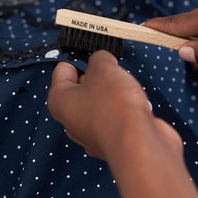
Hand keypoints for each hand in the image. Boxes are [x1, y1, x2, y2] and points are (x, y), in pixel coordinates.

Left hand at [47, 50, 181, 161]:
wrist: (138, 144)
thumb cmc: (114, 106)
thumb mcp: (104, 68)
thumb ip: (100, 59)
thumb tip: (102, 61)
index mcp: (59, 101)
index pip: (62, 71)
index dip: (78, 59)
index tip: (92, 53)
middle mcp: (71, 121)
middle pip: (81, 89)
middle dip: (97, 77)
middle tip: (112, 69)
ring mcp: (91, 135)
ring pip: (100, 104)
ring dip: (113, 94)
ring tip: (126, 89)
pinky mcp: (112, 142)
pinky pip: (116, 119)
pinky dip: (125, 111)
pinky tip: (136, 107)